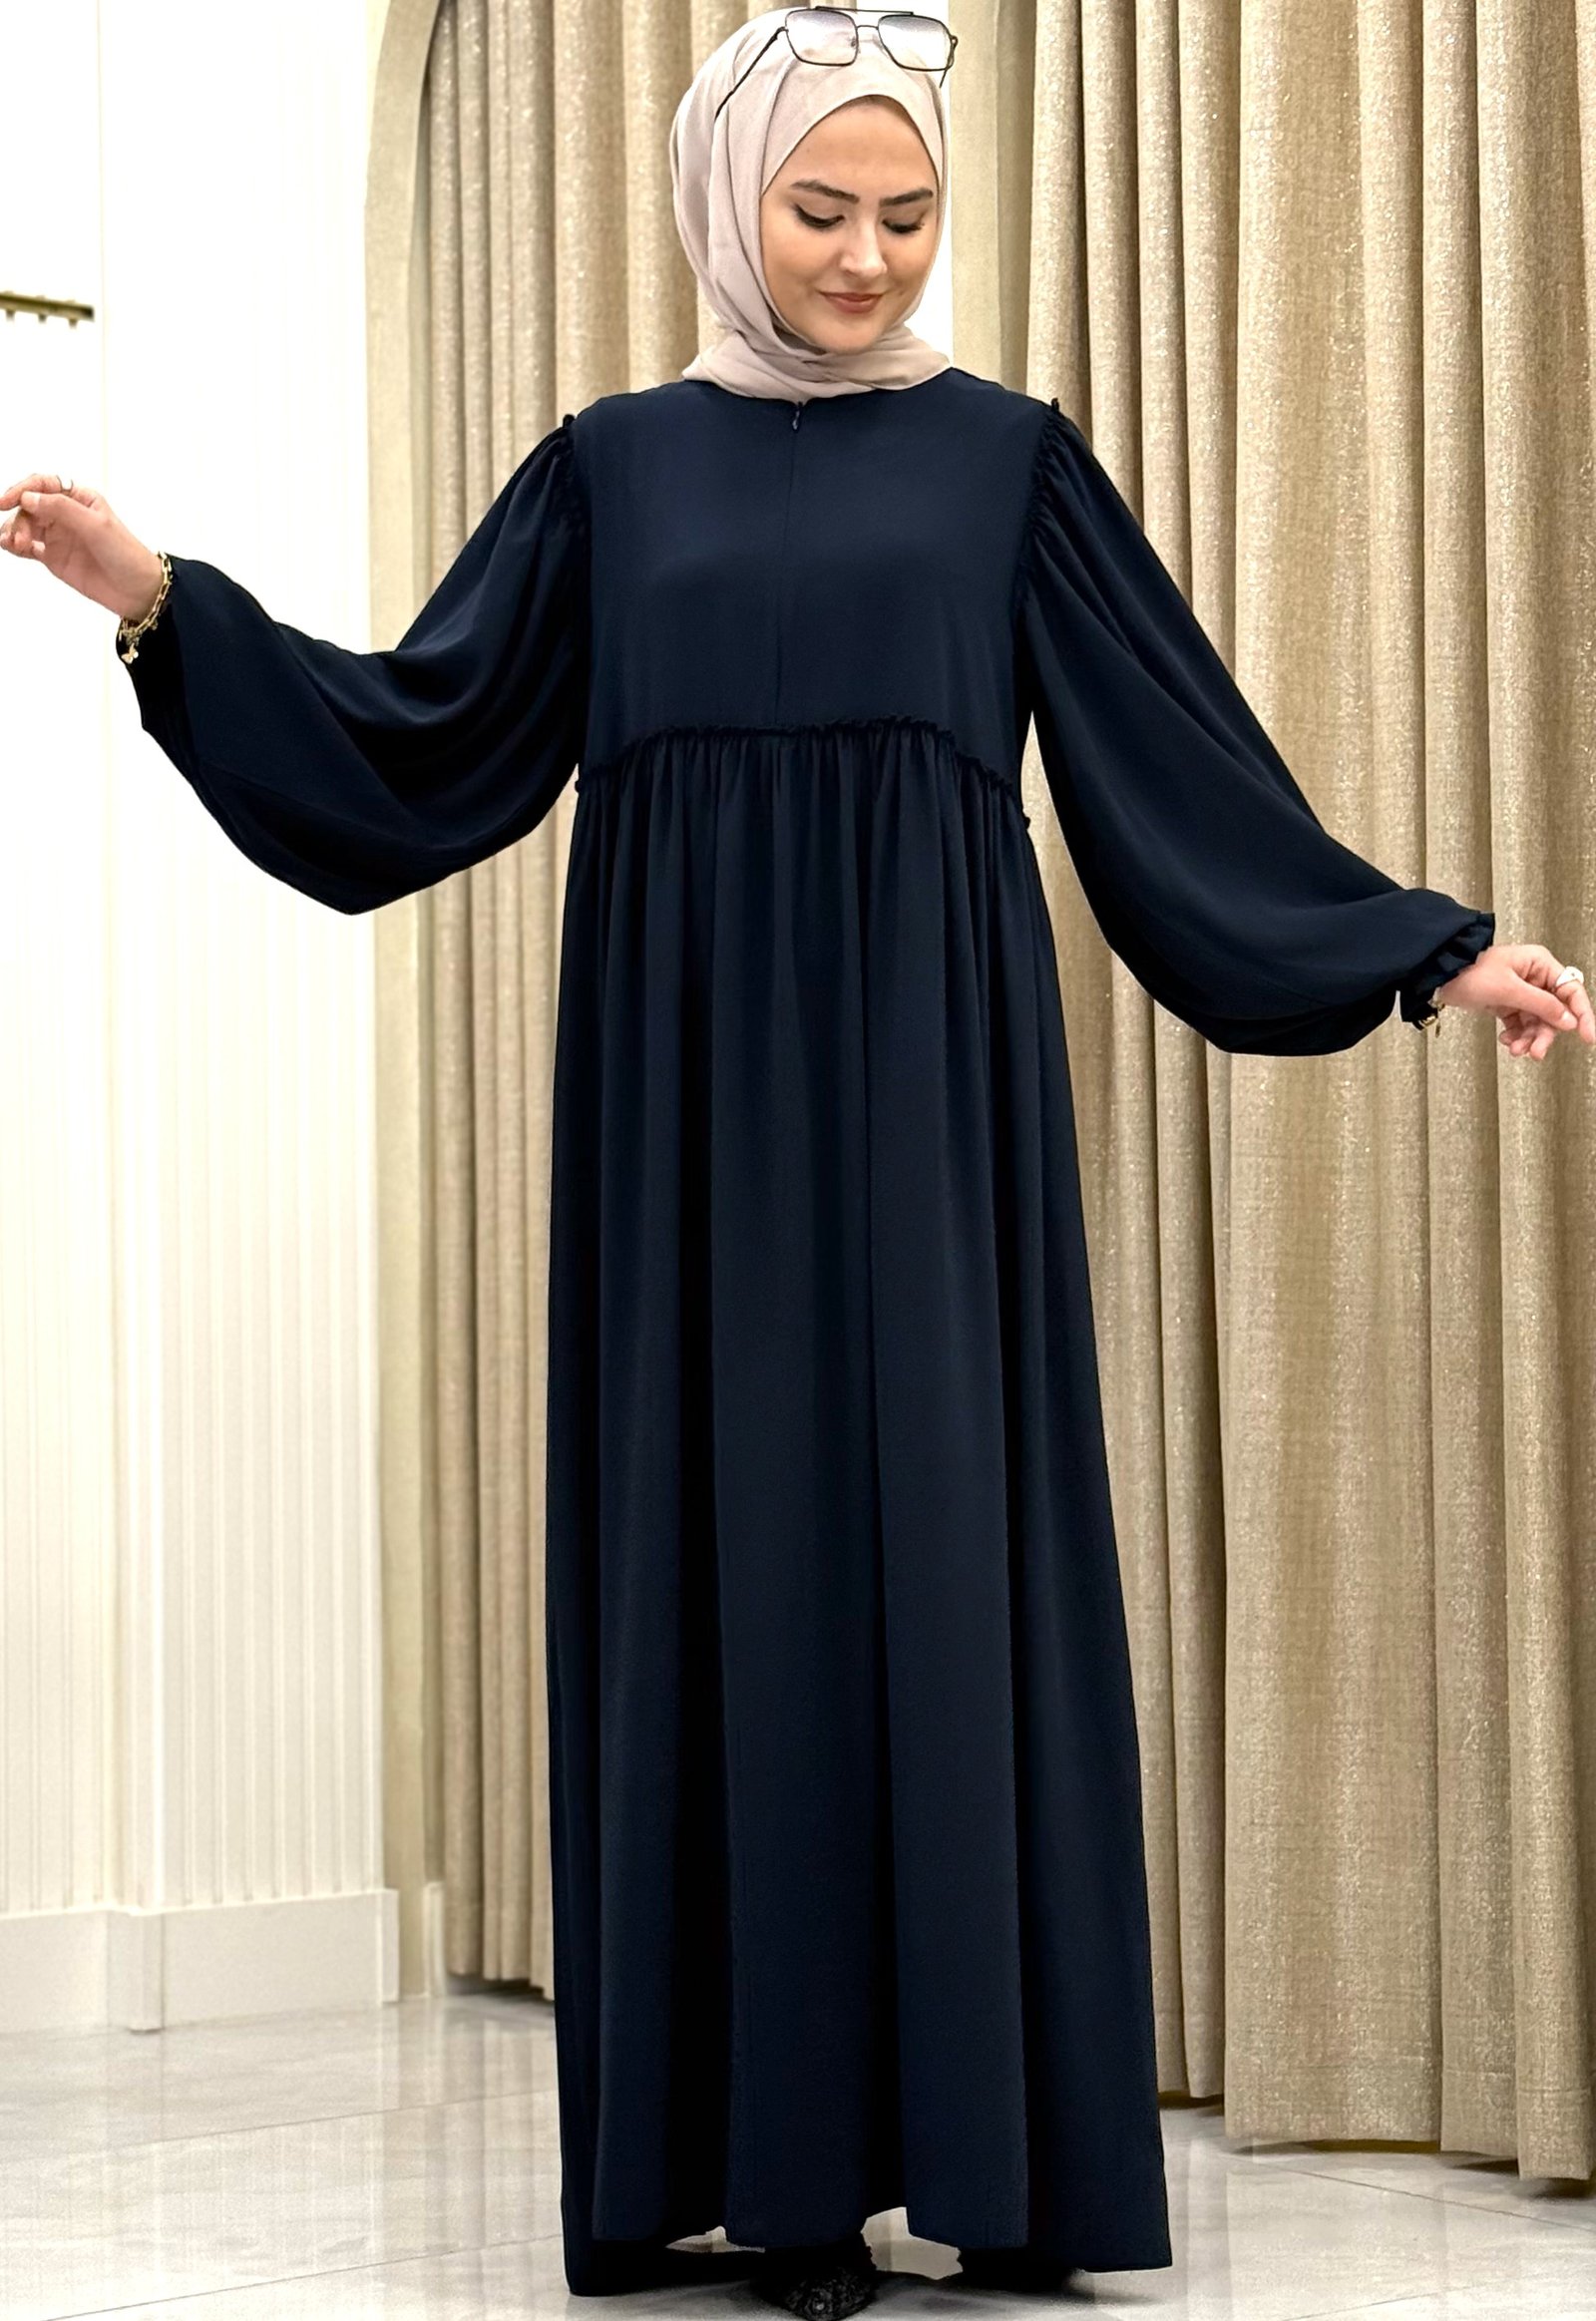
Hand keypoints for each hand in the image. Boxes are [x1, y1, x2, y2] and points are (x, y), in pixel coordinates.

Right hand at [0, 472, 163, 623]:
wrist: (138, 591)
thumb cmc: (126, 554)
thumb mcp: (96, 526)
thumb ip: (61, 509)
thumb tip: (29, 497)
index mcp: (79, 498)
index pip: (43, 484)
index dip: (22, 489)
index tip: (7, 501)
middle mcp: (66, 514)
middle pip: (29, 506)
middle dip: (19, 518)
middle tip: (20, 537)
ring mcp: (58, 536)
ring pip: (25, 525)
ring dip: (14, 531)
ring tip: (15, 544)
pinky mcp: (53, 557)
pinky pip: (26, 547)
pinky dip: (14, 545)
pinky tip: (9, 546)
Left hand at [1435, 942, 1594, 1058]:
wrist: (1439, 976)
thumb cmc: (1470, 972)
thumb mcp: (1508, 989)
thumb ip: (1541, 1005)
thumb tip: (1568, 1021)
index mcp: (1540, 964)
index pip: (1571, 991)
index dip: (1582, 1015)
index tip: (1589, 1037)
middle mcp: (1534, 977)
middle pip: (1554, 1012)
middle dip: (1545, 1034)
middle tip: (1536, 1052)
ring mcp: (1521, 991)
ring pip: (1537, 1021)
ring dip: (1529, 1038)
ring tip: (1516, 1049)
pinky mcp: (1507, 1004)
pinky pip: (1520, 1024)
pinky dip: (1516, 1036)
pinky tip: (1507, 1042)